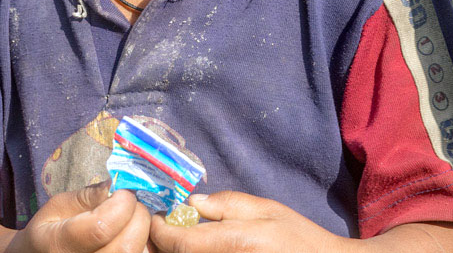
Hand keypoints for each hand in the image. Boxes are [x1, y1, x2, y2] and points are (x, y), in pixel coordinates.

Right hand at [7, 181, 153, 252]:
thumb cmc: (48, 232)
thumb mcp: (56, 207)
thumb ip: (85, 197)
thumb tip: (113, 184)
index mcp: (60, 246)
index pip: (102, 227)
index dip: (121, 204)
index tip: (123, 192)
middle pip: (126, 247)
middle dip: (138, 217)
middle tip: (132, 204)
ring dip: (143, 232)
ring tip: (132, 220)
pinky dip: (144, 245)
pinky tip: (133, 234)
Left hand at [150, 191, 349, 252]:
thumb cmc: (298, 239)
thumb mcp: (265, 210)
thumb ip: (226, 204)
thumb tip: (192, 204)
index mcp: (235, 243)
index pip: (180, 242)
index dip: (160, 230)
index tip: (154, 218)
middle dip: (163, 244)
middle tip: (160, 228)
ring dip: (178, 251)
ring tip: (179, 238)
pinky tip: (197, 248)